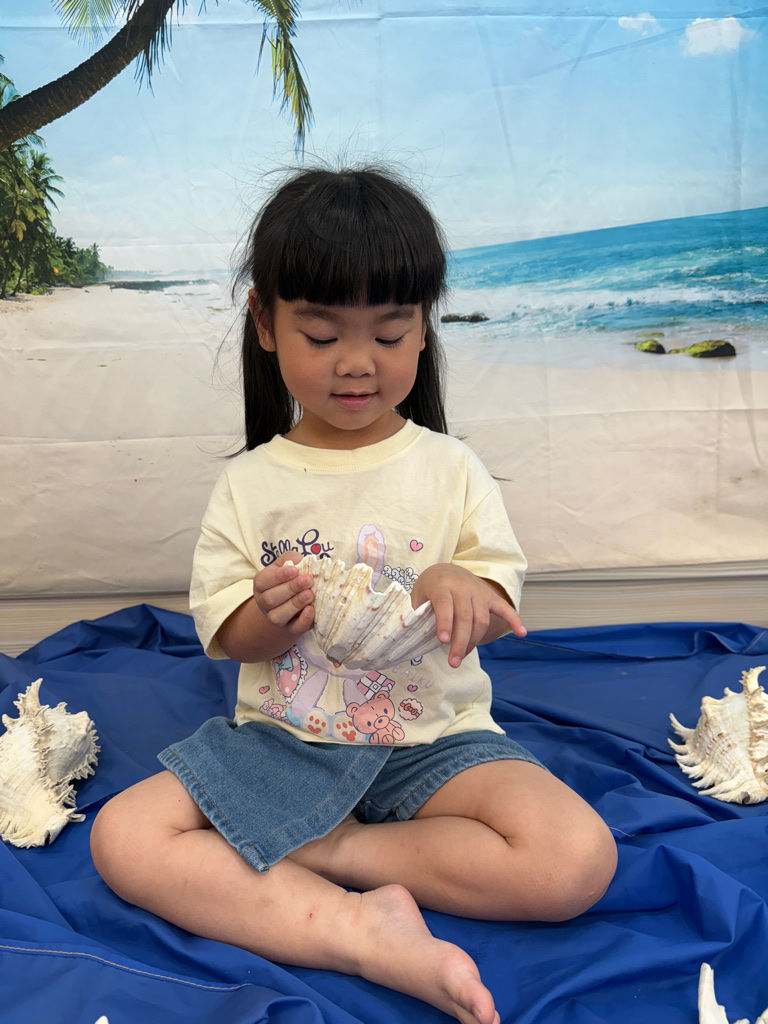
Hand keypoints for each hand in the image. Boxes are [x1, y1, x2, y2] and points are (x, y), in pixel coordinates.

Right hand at [252, 551, 314, 636]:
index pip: (263, 581)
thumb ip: (292, 560)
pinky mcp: (290, 629)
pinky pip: (294, 628)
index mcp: (261, 584)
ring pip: (278, 616)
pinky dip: (303, 621)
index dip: (279, 576)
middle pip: (270, 599)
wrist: (290, 602)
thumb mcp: (287, 564)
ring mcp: (275, 618)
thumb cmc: (289, 578)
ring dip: (295, 605)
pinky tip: (311, 610)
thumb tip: (301, 562)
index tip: (294, 570)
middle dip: (290, 589)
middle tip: (307, 580)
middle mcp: (264, 603)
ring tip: (310, 594)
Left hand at [411, 564, 526, 668]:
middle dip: (460, 642)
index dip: (445, 622)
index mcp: (442, 585)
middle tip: (453, 662)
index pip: (445, 604)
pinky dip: (514, 619)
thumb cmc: (429, 589)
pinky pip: (505, 608)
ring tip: (462, 657)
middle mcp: (463, 586)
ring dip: (474, 641)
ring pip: (481, 619)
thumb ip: (418, 614)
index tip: (443, 641)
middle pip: (466, 617)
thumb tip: (415, 637)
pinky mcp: (490, 596)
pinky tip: (522, 633)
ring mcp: (479, 591)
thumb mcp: (417, 596)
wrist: (445, 570)